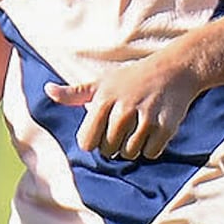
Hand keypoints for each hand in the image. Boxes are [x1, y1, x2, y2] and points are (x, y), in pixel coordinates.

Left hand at [49, 40, 210, 164]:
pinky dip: (151, 148)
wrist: (175, 69)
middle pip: (108, 150)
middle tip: (123, 130)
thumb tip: (47, 90)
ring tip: (138, 131)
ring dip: (132, 148)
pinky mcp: (166, 126)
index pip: (87, 141)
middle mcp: (123, 108)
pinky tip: (152, 133)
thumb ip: (74, 93)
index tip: (102, 131)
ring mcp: (146, 117)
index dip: (93, 141)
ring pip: (129, 153)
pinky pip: (150, 152)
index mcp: (104, 98)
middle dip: (113, 145)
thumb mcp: (102, 83)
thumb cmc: (133, 78)